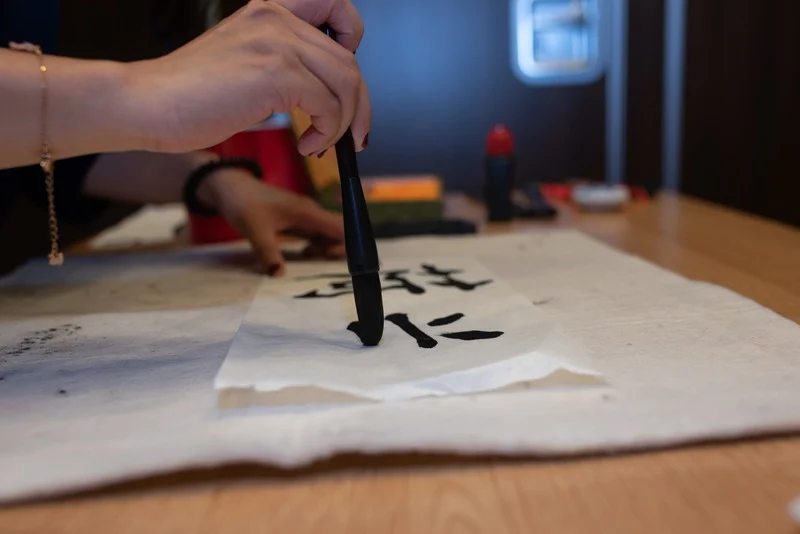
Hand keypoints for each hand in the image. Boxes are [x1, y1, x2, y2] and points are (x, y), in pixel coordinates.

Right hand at [128, 0, 369, 156]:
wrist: (148, 103)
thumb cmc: (188, 94)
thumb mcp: (244, 63)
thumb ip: (283, 64)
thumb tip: (327, 94)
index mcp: (269, 11)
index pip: (337, 8)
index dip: (353, 42)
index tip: (346, 81)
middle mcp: (277, 18)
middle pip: (349, 60)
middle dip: (358, 105)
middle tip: (354, 136)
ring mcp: (277, 42)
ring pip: (346, 82)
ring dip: (344, 123)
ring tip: (322, 144)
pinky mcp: (276, 72)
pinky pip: (328, 106)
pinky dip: (327, 133)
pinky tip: (308, 146)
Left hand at [197, 168, 344, 275]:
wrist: (231, 188)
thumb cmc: (244, 204)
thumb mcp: (254, 230)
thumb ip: (268, 253)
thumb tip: (279, 274)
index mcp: (307, 212)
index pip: (341, 226)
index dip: (345, 243)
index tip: (330, 258)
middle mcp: (312, 213)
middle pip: (339, 231)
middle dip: (338, 248)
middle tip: (321, 262)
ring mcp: (306, 217)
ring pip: (329, 234)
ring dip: (327, 248)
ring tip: (311, 259)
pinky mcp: (299, 221)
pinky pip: (317, 234)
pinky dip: (318, 246)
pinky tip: (305, 254)